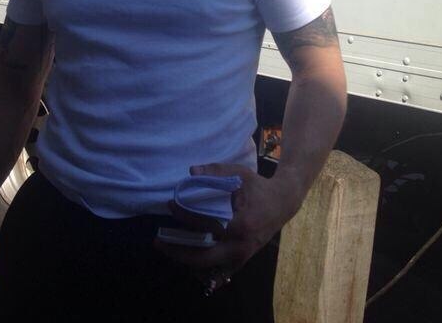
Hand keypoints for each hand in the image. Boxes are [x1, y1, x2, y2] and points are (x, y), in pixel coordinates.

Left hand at [155, 163, 297, 287]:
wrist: (283, 203)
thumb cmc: (259, 187)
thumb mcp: (239, 174)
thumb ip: (215, 171)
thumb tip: (190, 172)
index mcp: (240, 225)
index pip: (205, 224)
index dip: (184, 215)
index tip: (171, 204)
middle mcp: (240, 246)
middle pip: (202, 257)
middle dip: (177, 251)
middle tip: (158, 242)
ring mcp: (242, 257)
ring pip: (208, 267)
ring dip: (186, 260)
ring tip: (168, 248)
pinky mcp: (242, 260)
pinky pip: (218, 270)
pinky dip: (201, 268)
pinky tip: (186, 259)